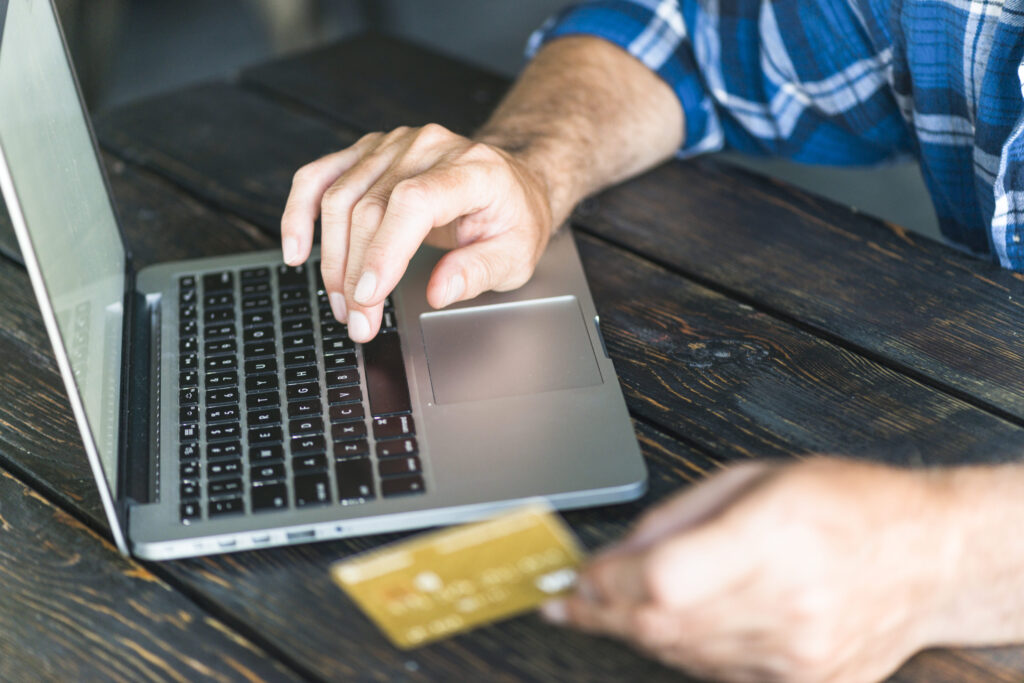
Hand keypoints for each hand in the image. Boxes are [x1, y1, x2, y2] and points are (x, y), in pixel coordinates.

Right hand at [280, 123, 553, 341]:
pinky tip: (295, 249)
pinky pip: (320, 176)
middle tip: (359, 322)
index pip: (414, 201)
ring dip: (331, 259)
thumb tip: (438, 292)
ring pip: (339, 197)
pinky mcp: (370, 152)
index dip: (384, 250)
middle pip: (370, 206)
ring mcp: (394, 145)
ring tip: (343, 305)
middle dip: (356, 274)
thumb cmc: (514, 218)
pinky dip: (299, 213)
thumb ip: (479, 271)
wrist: (511, 182)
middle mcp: (428, 148)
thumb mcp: (517, 254)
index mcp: (472, 169)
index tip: (368, 296)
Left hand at [543, 459, 950, 681]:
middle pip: (661, 625)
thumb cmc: (848, 505)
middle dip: (602, 612)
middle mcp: (787, 605)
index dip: (607, 583)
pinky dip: (680, 650)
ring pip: (680, 655)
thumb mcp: (755, 479)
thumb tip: (615, 554)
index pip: (662, 581)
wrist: (930, 557)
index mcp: (773, 537)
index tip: (579, 576)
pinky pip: (714, 673)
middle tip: (567, 602)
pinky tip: (665, 626)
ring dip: (635, 632)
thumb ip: (676, 518)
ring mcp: (796, 654)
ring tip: (603, 609)